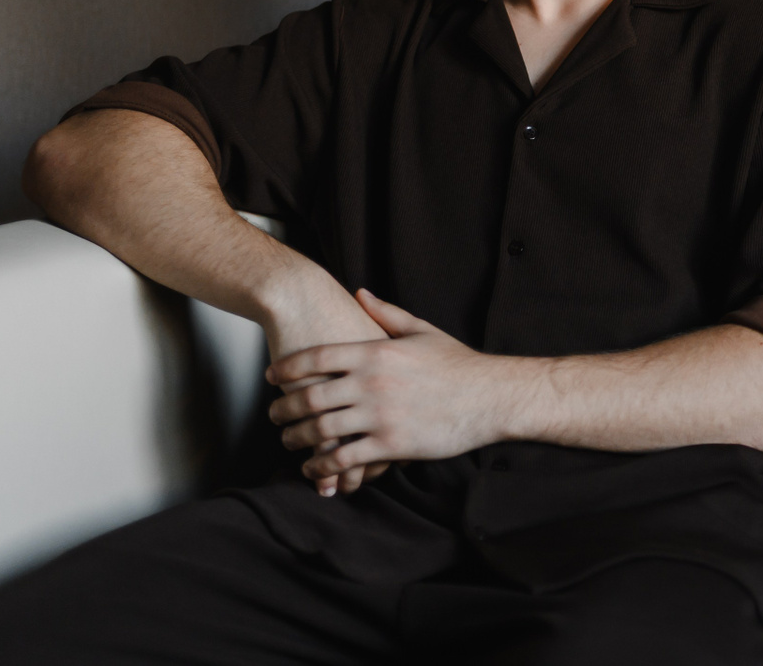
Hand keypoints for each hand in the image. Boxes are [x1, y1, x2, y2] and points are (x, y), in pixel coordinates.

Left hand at [266, 289, 540, 488]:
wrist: (490, 396)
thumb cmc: (458, 364)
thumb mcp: (421, 330)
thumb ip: (385, 313)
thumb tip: (359, 293)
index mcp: (376, 352)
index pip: (317, 358)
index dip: (287, 367)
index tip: (272, 376)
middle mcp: (372, 383)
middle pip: (310, 396)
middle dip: (284, 408)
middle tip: (274, 414)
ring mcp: (379, 415)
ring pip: (321, 429)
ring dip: (298, 438)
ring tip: (289, 441)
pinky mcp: (390, 445)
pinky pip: (345, 458)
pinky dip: (323, 465)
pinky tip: (315, 469)